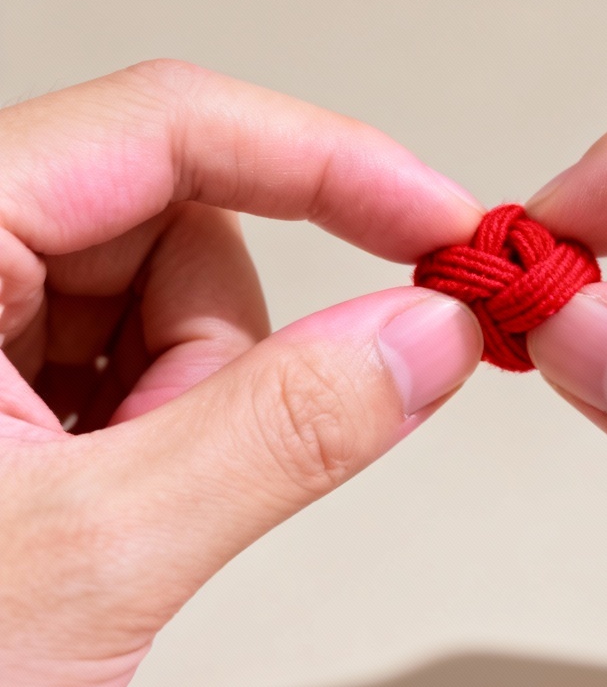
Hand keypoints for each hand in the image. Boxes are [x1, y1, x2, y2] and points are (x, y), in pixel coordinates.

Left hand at [0, 61, 482, 686]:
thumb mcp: (89, 560)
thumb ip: (283, 432)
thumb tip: (427, 334)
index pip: (167, 125)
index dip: (328, 164)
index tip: (437, 222)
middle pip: (174, 224)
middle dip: (220, 353)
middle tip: (182, 470)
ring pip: (168, 298)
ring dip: (190, 404)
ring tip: (114, 509)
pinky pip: (138, 353)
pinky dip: (161, 428)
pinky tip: (95, 503)